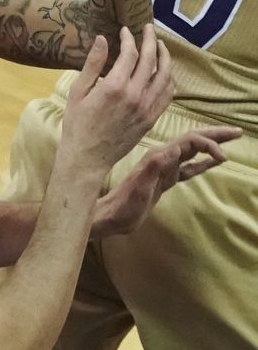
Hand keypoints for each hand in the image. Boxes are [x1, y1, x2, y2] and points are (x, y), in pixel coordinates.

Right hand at [63, 25, 172, 170]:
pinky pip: (167, 94)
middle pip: (151, 60)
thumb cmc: (77, 124)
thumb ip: (92, 65)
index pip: (129, 53)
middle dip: (151, 40)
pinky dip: (169, 79)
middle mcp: (135, 95)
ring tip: (161, 46)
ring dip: (165, 57)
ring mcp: (146, 108)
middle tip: (148, 29)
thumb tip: (102, 39)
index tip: (125, 30)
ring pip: (165, 75)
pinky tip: (165, 72)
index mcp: (114, 86)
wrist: (87, 156)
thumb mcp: (78, 92)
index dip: (129, 39)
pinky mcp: (152, 119)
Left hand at [91, 126, 241, 235]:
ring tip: (231, 139)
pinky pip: (189, 168)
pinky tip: (214, 163)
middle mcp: (162, 159)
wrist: (111, 217)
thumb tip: (174, 149)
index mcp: (158, 157)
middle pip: (193, 140)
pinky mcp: (165, 180)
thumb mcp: (139, 189)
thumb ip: (154, 168)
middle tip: (238, 132)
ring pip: (192, 152)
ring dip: (212, 145)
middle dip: (215, 136)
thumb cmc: (124, 206)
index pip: (189, 141)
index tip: (223, 159)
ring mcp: (164, 169)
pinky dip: (203, 163)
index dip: (208, 145)